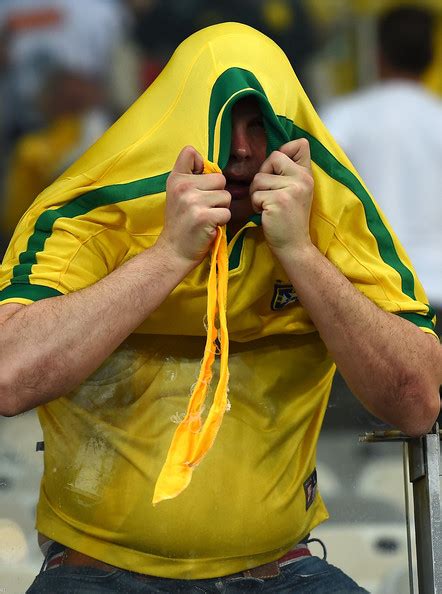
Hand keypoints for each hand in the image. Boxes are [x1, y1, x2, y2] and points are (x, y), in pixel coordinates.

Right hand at [157, 146, 230, 266]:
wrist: (173, 251)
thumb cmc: (181, 223)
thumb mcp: (176, 194)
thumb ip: (190, 176)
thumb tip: (209, 164)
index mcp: (175, 179)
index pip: (190, 152)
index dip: (201, 165)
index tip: (197, 182)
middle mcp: (183, 187)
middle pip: (220, 179)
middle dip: (217, 194)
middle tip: (203, 208)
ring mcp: (193, 201)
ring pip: (226, 196)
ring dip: (221, 209)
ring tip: (206, 217)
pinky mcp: (204, 217)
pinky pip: (227, 212)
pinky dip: (222, 221)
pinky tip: (209, 226)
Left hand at [250, 138, 313, 254]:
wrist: (294, 245)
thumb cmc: (289, 219)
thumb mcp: (297, 191)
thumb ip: (290, 172)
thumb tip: (274, 155)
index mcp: (307, 175)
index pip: (300, 144)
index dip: (285, 151)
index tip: (279, 170)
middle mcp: (302, 178)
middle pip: (274, 157)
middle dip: (264, 174)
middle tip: (268, 193)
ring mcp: (291, 189)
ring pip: (259, 178)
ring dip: (257, 193)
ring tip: (268, 206)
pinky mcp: (278, 200)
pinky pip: (256, 194)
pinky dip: (256, 205)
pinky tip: (267, 214)